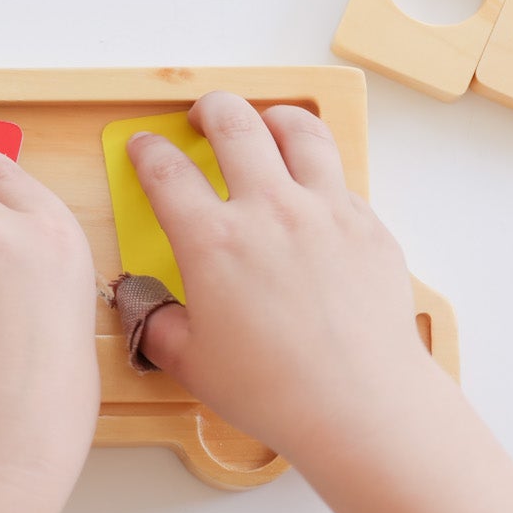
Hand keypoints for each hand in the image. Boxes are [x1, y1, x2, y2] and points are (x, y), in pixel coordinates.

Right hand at [126, 90, 442, 462]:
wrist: (361, 403)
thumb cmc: (275, 390)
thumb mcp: (192, 364)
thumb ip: (160, 325)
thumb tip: (148, 307)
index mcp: (214, 241)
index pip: (166, 172)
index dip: (147, 151)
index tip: (144, 147)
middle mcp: (269, 210)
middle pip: (234, 123)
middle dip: (211, 109)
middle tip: (204, 117)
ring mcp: (325, 210)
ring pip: (300, 130)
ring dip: (274, 118)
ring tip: (266, 124)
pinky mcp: (367, 224)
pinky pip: (340, 176)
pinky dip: (318, 171)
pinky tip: (312, 190)